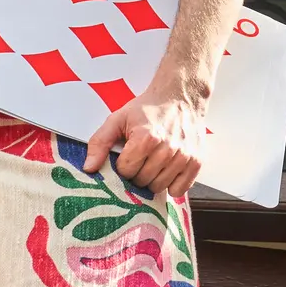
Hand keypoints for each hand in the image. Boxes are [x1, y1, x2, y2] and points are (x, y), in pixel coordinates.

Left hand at [83, 93, 204, 196]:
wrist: (180, 97)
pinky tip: (168, 170)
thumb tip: (89, 168)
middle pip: (142, 181)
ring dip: (153, 179)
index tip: (128, 154)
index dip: (123, 165)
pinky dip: (172, 185)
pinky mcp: (196, 162)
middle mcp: (167, 149)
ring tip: (154, 162)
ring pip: (159, 187)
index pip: (126, 172)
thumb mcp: (118, 119)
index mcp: (146, 138)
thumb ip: (100, 143)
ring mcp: (184, 157)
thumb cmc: (148, 109)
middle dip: (137, 173)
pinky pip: (179, 190)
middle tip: (141, 158)